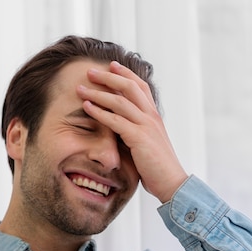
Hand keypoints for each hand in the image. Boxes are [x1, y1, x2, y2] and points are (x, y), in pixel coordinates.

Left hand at [77, 61, 187, 202]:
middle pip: (129, 87)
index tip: (111, 65)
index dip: (126, 74)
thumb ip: (134, 133)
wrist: (171, 183)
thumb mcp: (145, 145)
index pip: (140, 86)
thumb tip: (117, 131)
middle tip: (90, 71)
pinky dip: (99, 112)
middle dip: (108, 77)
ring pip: (120, 101)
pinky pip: (116, 121)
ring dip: (98, 92)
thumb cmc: (156, 168)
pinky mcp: (139, 138)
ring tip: (80, 88)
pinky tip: (87, 107)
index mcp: (154, 116)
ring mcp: (146, 125)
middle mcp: (151, 116)